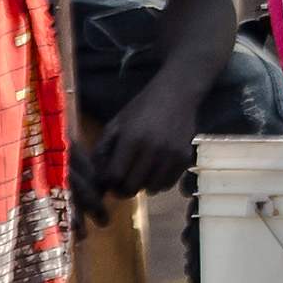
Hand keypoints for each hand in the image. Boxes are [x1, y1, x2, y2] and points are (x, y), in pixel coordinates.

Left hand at [87, 81, 207, 206]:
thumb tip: (97, 177)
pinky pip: (168, 184)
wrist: (176, 93)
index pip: (114, 175)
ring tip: (139, 175)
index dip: (108, 182)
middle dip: (123, 188)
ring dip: (142, 186)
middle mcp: (152, 148)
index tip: (108, 180)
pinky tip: (154, 171)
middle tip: (122, 182)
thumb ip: (103, 148)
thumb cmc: (142, 107)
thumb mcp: (117, 122)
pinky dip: (159, 183)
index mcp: (131, 138)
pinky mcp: (184, 157)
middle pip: (132, 187)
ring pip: (151, 189)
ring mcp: (171, 154)